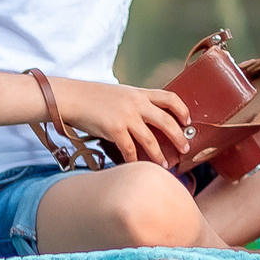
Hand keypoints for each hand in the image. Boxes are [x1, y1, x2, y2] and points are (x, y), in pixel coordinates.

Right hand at [57, 79, 191, 167]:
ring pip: (151, 140)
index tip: (187, 121)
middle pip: (167, 121)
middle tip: (185, 148)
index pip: (170, 97)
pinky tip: (138, 166)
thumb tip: (147, 116)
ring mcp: (127, 117)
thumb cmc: (94, 97)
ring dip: (159, 155)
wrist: (72, 97)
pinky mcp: (114, 129)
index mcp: (140, 93)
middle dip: (179, 137)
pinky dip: (135, 160)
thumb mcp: (120, 93)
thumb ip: (135, 102)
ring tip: (166, 164)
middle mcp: (137, 103)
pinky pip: (130, 149)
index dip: (182, 110)